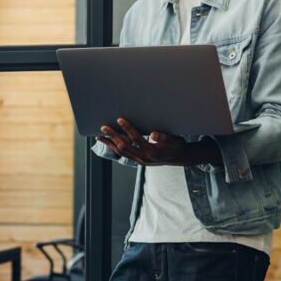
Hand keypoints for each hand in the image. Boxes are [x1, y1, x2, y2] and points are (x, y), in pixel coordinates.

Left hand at [96, 118, 217, 165]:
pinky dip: (115, 149)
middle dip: (113, 136)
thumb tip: (153, 134)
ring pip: (121, 152)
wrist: (180, 158)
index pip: (136, 138)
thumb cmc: (177, 146)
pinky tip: (109, 143)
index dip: (127, 128)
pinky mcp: (139, 162)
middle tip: (103, 127)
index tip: (119, 119)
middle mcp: (144, 157)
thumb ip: (164, 137)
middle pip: (124, 146)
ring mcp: (140, 161)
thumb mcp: (175, 140)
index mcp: (152, 151)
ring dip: (110, 144)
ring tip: (99, 137)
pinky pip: (124, 155)